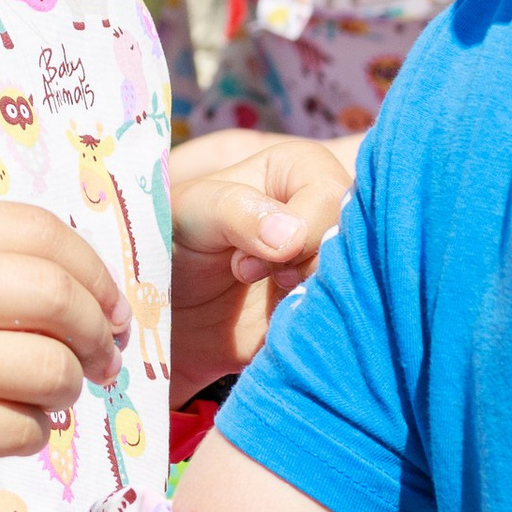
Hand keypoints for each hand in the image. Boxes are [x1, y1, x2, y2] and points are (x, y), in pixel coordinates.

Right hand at [0, 203, 127, 502]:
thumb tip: (84, 286)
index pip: (38, 231)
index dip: (93, 270)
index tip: (109, 304)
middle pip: (55, 294)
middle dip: (98, 331)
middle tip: (101, 356)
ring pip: (48, 366)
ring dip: (69, 386)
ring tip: (53, 395)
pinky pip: (22, 427)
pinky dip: (35, 431)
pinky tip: (13, 425)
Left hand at [169, 131, 356, 399]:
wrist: (157, 311)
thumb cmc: (167, 240)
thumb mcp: (189, 213)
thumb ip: (235, 210)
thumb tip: (292, 235)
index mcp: (298, 172)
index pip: (331, 197)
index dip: (299, 233)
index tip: (244, 265)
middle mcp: (324, 217)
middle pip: (354, 244)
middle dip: (305, 272)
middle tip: (253, 285)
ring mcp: (327, 267)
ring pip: (354, 288)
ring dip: (309, 306)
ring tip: (263, 312)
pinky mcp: (322, 314)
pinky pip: (339, 328)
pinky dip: (309, 337)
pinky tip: (271, 338)